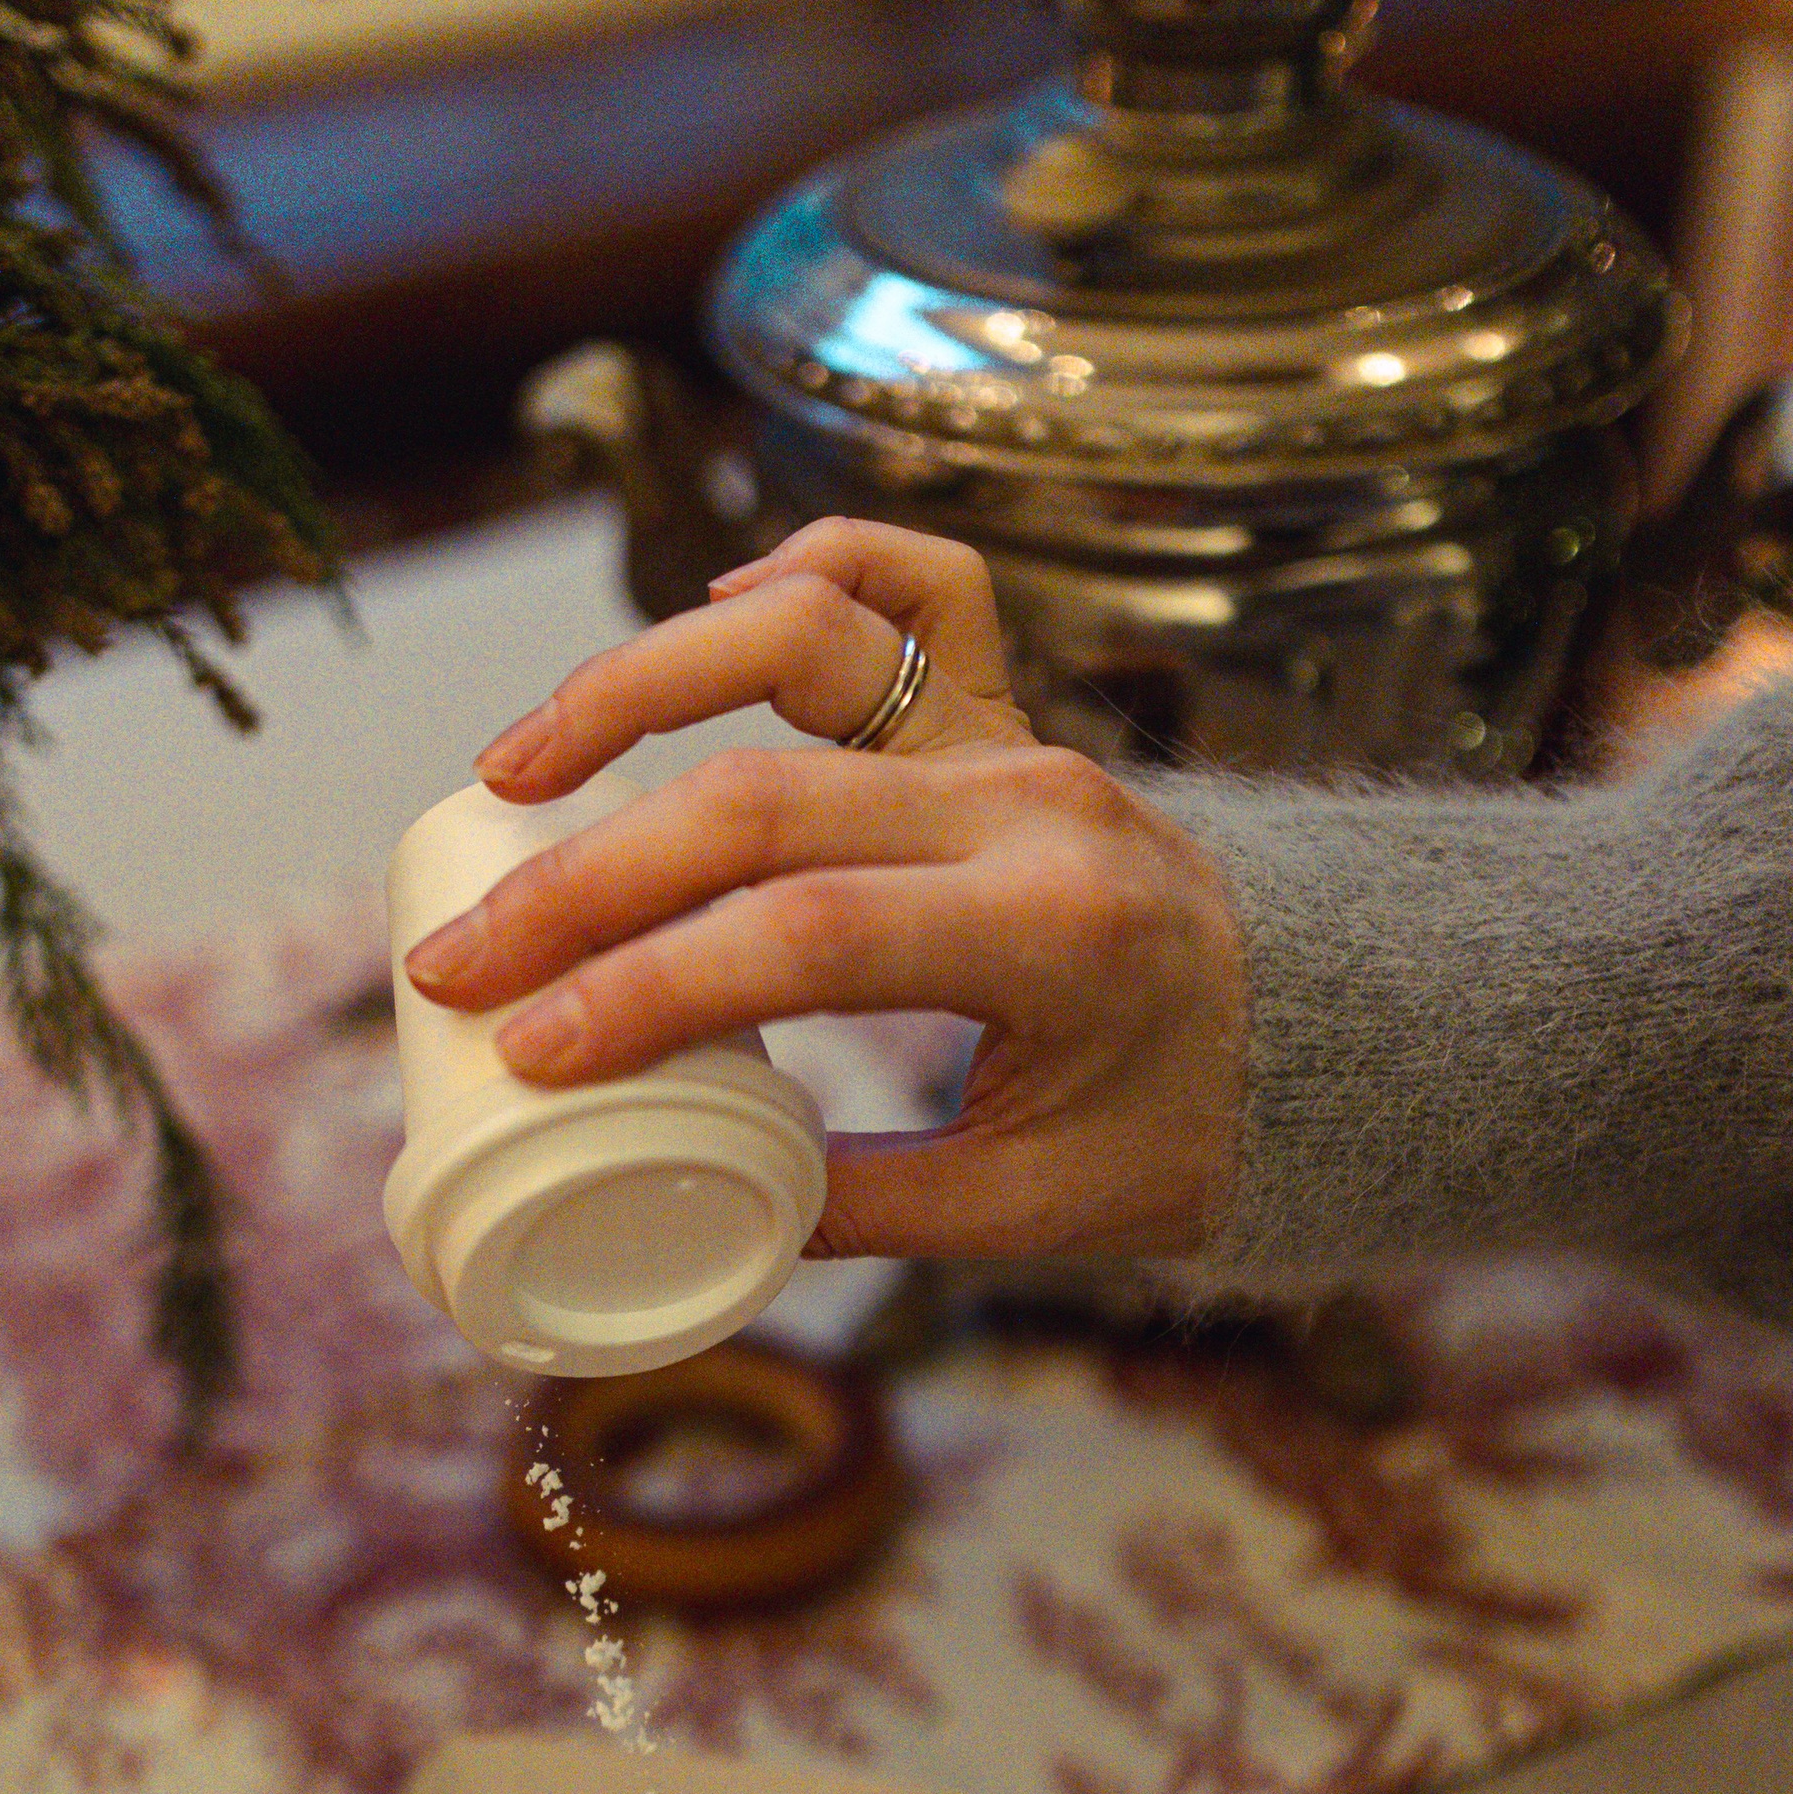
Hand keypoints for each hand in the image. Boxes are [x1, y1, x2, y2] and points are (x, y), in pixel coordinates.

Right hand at [402, 520, 1248, 1262]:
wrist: (1336, 1030)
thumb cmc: (1191, 1129)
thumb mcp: (1042, 1213)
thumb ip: (865, 1208)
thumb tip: (686, 1205)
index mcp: (1053, 933)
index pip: (810, 934)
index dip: (649, 986)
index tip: (528, 1050)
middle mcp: (1032, 803)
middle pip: (763, 794)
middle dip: (585, 879)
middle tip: (456, 962)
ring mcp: (1018, 738)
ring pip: (808, 641)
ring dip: (640, 689)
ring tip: (514, 772)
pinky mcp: (1006, 713)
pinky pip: (909, 585)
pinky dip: (795, 580)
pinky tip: (700, 622)